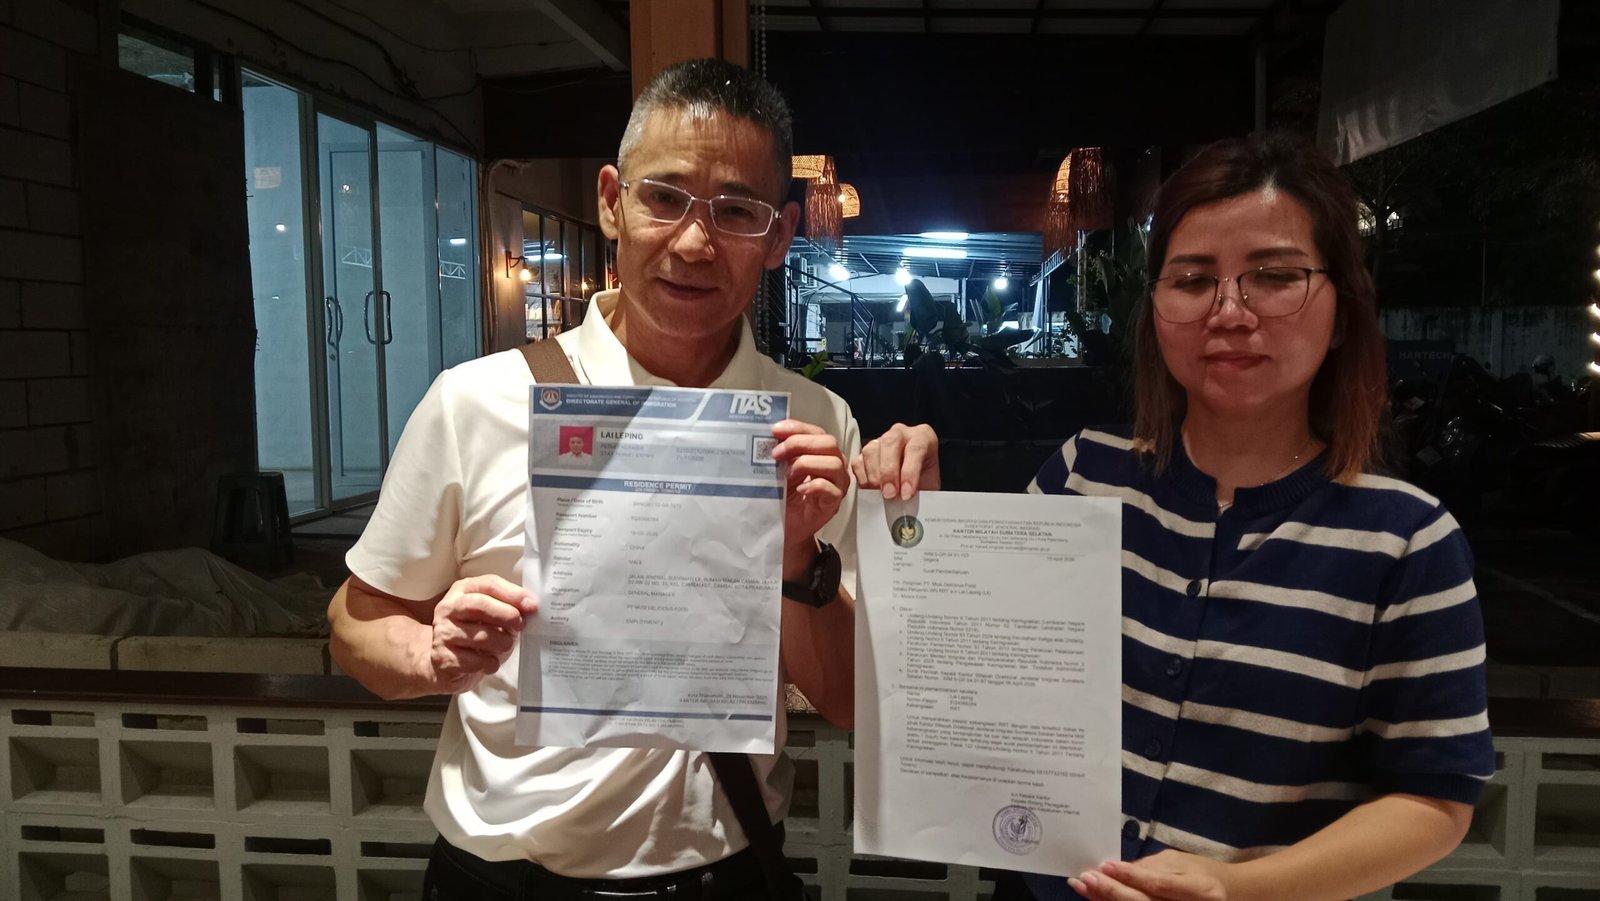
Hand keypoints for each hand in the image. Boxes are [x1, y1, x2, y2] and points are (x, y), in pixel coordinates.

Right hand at [426, 575, 538, 693]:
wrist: (446, 665)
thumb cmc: (475, 635)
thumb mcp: (491, 616)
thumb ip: (508, 607)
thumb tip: (530, 608)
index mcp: (463, 591)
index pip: (488, 584)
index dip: (512, 593)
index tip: (531, 604)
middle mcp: (448, 609)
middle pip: (478, 605)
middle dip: (505, 614)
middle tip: (520, 625)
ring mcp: (443, 633)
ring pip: (478, 636)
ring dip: (501, 642)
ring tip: (505, 645)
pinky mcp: (442, 658)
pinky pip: (474, 661)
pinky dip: (489, 663)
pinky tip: (490, 662)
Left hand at [770, 419, 850, 578]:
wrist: (785, 525)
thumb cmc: (785, 495)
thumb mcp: (781, 468)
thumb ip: (782, 452)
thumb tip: (768, 436)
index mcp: (822, 452)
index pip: (817, 431)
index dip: (797, 427)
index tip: (775, 430)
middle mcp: (834, 464)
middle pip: (828, 443)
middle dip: (800, 443)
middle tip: (777, 453)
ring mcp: (837, 484)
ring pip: (833, 463)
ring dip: (805, 464)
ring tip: (787, 474)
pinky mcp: (833, 503)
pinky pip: (831, 489)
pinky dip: (814, 486)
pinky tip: (799, 489)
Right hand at [851, 422, 939, 498]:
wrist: (914, 483)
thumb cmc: (924, 481)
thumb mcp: (930, 486)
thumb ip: (922, 491)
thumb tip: (909, 505)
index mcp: (923, 437)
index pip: (916, 448)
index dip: (910, 472)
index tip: (906, 494)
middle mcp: (901, 434)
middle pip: (890, 443)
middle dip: (888, 472)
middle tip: (890, 494)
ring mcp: (881, 440)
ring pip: (871, 451)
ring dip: (874, 476)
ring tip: (880, 494)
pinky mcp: (866, 452)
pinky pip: (858, 462)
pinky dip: (863, 478)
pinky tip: (871, 490)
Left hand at [1069, 853, 1230, 900]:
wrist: (1225, 895)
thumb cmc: (1199, 873)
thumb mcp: (1181, 864)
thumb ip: (1151, 869)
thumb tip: (1117, 869)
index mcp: (1201, 891)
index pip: (1160, 885)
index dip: (1132, 876)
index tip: (1105, 865)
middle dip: (1112, 892)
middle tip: (1086, 877)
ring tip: (1083, 887)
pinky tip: (1095, 898)